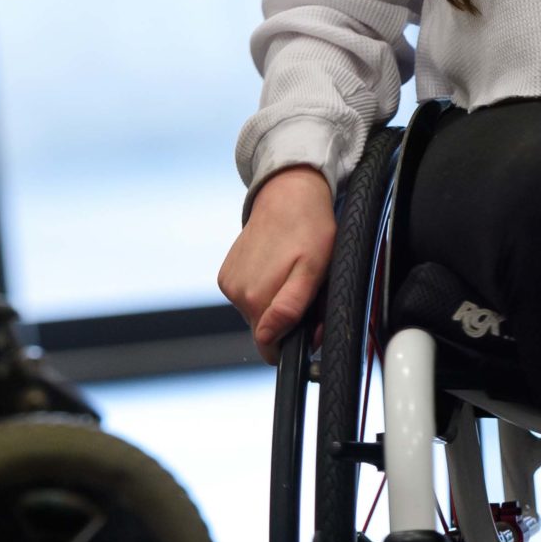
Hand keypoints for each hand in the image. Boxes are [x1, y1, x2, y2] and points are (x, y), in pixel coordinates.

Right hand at [218, 167, 336, 364]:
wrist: (288, 193)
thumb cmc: (309, 230)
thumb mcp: (314, 270)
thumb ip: (291, 309)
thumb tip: (267, 339)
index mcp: (257, 299)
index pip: (269, 348)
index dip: (292, 340)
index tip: (308, 320)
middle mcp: (238, 295)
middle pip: (264, 330)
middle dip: (286, 319)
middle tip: (305, 288)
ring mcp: (229, 284)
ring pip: (256, 313)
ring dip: (273, 302)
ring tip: (289, 272)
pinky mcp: (226, 274)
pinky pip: (246, 296)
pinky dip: (262, 288)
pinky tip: (274, 265)